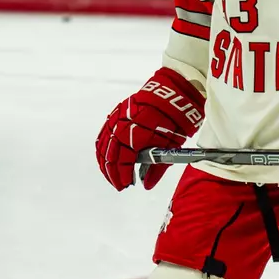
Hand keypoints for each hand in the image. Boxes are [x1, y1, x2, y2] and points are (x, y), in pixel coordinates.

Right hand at [95, 67, 204, 191]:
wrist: (174, 92)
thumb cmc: (175, 118)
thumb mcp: (171, 146)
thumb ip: (157, 168)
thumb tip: (147, 184)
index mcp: (137, 135)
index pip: (123, 162)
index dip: (123, 176)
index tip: (126, 185)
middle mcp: (122, 126)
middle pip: (110, 155)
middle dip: (113, 172)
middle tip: (119, 184)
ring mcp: (117, 118)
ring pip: (103, 144)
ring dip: (105, 161)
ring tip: (112, 173)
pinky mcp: (117, 113)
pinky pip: (104, 133)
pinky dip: (103, 147)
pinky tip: (107, 156)